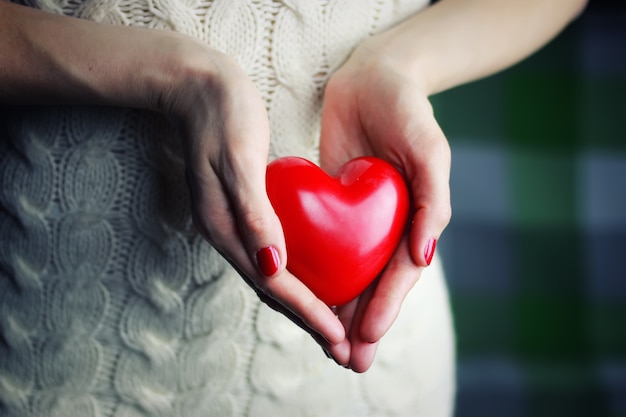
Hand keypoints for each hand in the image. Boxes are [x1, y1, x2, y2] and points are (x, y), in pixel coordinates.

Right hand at [152, 37, 346, 347]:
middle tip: (341, 348)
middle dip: (307, 320)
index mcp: (226, 226)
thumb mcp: (238, 159)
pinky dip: (295, 274)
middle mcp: (228, 233)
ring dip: (302, 304)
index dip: (307, 311)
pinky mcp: (243, 210)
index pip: (273, 282)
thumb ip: (253, 213)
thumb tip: (272, 266)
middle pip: (272, 290)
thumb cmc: (223, 114)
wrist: (195, 85)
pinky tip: (314, 276)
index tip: (337, 335)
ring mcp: (234, 223)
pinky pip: (272, 253)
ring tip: (332, 325)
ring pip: (272, 276)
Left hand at [319, 43, 450, 371]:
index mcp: (415, 220)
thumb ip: (434, 200)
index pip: (399, 274)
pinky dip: (316, 273)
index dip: (384, 308)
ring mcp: (359, 220)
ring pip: (348, 274)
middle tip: (348, 361)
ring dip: (339, 310)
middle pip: (374, 284)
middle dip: (363, 324)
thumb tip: (425, 255)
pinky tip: (301, 293)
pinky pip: (323, 246)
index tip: (365, 338)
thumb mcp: (430, 149)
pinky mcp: (331, 206)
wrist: (372, 79)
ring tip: (327, 344)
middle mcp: (387, 227)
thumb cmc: (407, 111)